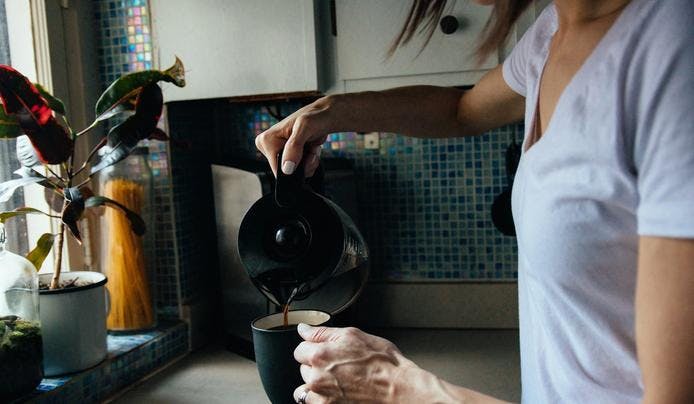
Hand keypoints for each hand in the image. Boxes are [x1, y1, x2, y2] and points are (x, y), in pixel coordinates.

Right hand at [255, 96, 338, 176]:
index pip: (278, 171)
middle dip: (303, 164)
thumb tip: (286, 168)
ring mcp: (280, 151)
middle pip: (287, 173)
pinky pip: (300, 170)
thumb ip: (294, 146)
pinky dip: (310, 161)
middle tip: (310, 148)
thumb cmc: (316, 116)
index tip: (304, 151)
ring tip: (312, 146)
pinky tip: (312, 149)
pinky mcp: (289, 155)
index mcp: (266, 140)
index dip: (295, 167)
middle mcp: (269, 147)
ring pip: (295, 172)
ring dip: (309, 162)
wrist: (327, 115)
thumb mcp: (305, 127)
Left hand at [292, 324, 421, 402]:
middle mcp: (317, 378)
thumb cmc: (383, 364)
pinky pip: (312, 403)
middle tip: (339, 366)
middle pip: (303, 368)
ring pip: (305, 388)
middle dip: (316, 365)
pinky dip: (321, 399)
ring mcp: (321, 397)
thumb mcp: (354, 336)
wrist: (398, 389)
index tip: (328, 352)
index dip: (315, 348)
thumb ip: (323, 333)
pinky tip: (336, 393)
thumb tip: (304, 329)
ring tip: (337, 382)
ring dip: (316, 384)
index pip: (300, 349)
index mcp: (320, 355)